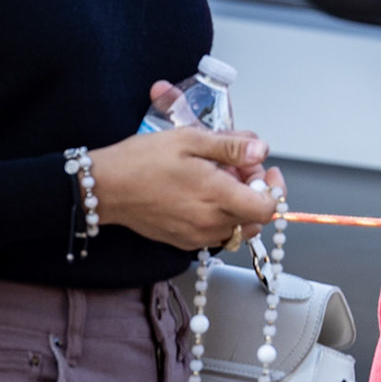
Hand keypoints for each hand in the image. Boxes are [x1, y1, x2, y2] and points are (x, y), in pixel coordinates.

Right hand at [90, 127, 281, 251]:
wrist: (106, 187)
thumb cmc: (143, 160)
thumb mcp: (190, 139)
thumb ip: (231, 146)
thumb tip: (261, 150)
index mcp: (216, 197)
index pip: (268, 207)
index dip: (274, 187)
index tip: (264, 169)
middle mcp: (210, 223)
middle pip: (256, 217)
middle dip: (255, 190)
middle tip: (238, 166)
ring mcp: (197, 237)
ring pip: (238, 227)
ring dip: (238, 204)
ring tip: (219, 178)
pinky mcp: (184, 242)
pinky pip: (216, 233)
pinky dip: (219, 215)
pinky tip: (202, 192)